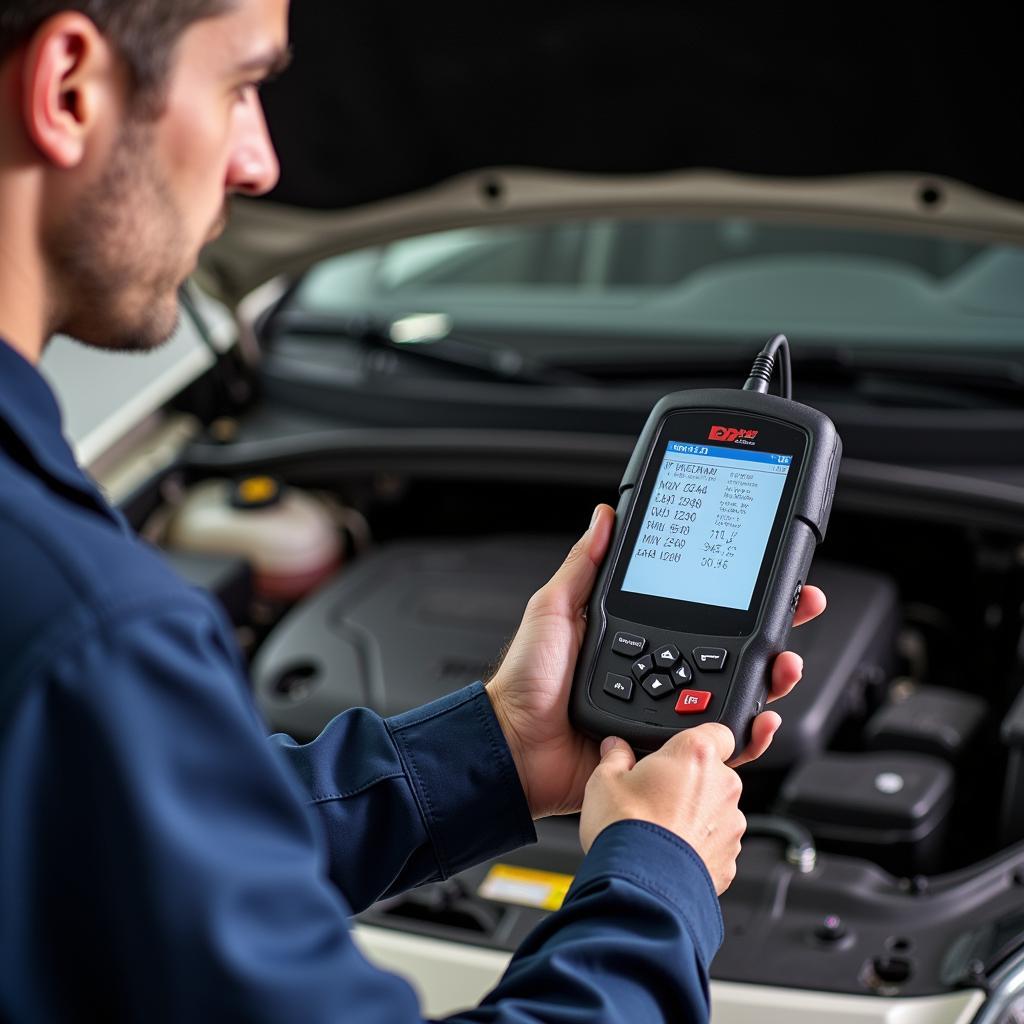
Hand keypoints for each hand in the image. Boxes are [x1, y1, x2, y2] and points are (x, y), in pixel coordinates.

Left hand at [486, 505, 826, 817]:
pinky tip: (761, 716)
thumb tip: (605, 517)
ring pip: (735, 694)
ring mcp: (667, 712)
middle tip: (801, 607)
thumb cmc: (527, 681)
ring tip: (786, 662)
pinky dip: (748, 734)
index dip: (739, 592)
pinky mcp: (668, 750)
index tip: (769, 573)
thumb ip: (585, 567)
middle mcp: (660, 672)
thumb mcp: (555, 609)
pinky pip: (718, 745)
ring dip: (770, 677)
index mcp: (639, 635)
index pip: (702, 609)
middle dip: (774, 629)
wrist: (514, 745)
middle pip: (732, 649)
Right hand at [579, 724, 743, 893]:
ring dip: (696, 815)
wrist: (640, 886)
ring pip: (715, 810)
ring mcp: (730, 824)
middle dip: (691, 781)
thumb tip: (615, 748)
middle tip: (657, 794)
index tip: (682, 750)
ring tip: (660, 828)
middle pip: (713, 772)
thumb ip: (615, 756)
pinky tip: (669, 851)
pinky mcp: (729, 859)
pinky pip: (715, 843)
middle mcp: (722, 785)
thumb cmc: (624, 828)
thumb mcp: (604, 780)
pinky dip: (698, 846)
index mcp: (695, 753)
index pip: (718, 730)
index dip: (699, 739)